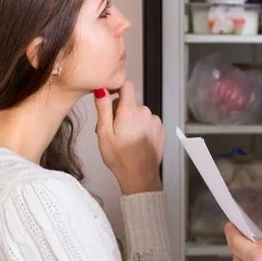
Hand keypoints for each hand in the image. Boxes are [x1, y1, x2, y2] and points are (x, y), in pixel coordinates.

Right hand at [94, 80, 164, 194]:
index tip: (110, 96)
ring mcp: (154, 121)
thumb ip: (103, 108)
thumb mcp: (104, 133)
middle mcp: (145, 112)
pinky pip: (148, 122)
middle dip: (120, 111)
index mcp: (130, 111)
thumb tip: (101, 90)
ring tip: (124, 139)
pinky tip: (135, 141)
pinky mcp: (160, 129)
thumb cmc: (121, 158)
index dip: (117, 88)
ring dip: (130, 121)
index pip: (126, 85)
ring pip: (139, 113)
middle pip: (130, 102)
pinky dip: (141, 128)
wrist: (140, 176)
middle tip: (112, 130)